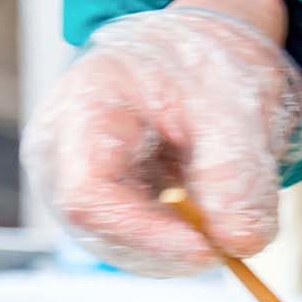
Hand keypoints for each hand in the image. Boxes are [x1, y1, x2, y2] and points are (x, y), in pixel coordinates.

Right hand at [21, 0, 301, 275]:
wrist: (199, 52)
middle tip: (229, 241)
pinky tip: (204, 220)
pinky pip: (125, 241)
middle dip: (167, 247)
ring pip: (112, 243)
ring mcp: (70, 176)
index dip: (145, 233)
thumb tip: (241, 244)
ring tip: (222, 216)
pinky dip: (171, 243)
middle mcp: (60, 146)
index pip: (88, 192)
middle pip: (95, 226)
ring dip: (173, 249)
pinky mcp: (95, 198)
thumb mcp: (235, 107)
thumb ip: (237, 173)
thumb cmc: (209, 66)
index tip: (208, 250)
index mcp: (85, 103)